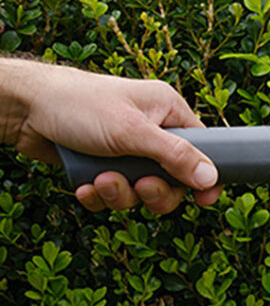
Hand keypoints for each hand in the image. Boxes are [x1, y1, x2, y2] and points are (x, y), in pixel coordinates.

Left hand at [0, 59, 220, 214]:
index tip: (204, 201)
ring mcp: (126, 152)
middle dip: (153, 192)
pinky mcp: (103, 167)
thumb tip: (210, 178)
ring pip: (141, 193)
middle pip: (173, 181)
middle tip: (141, 187)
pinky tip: (85, 185)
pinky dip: (100, 196)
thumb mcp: (132, 131)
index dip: (203, 177)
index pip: (202, 150)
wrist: (23, 108)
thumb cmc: (78, 104)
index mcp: (167, 113)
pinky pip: (114, 195)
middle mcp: (151, 133)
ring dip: (121, 194)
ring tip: (101, 181)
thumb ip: (174, 156)